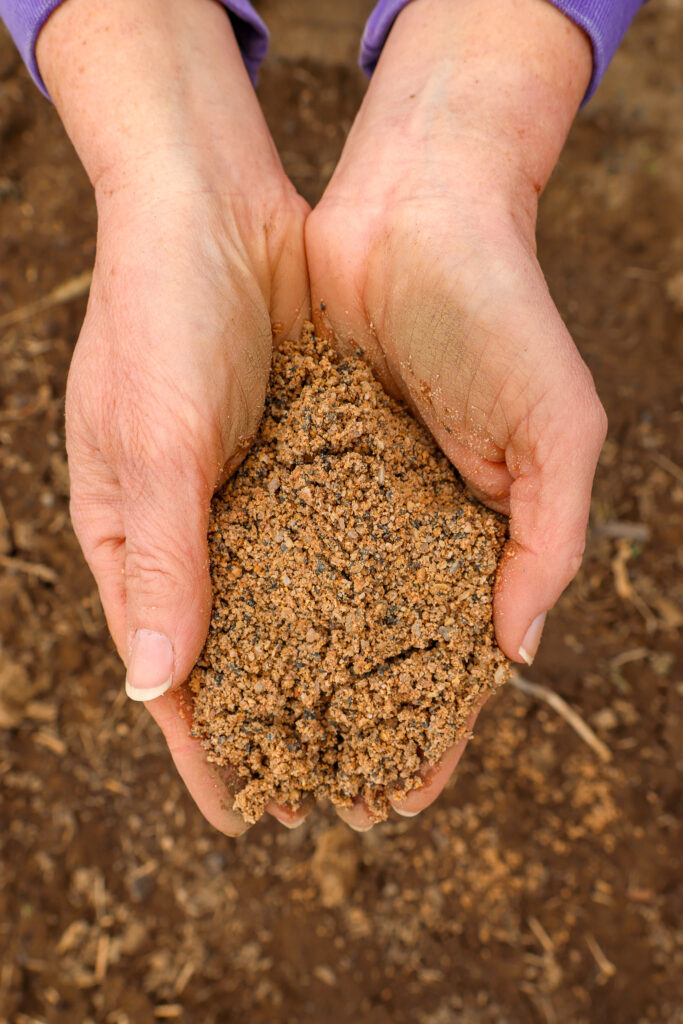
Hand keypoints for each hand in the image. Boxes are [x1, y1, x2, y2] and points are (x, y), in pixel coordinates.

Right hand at [38, 0, 309, 832]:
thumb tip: (150, 691)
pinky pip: (340, 545)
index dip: (203, 749)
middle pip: (241, 655)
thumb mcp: (154, 445)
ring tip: (389, 734)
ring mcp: (255, 496)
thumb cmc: (160, 318)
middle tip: (342, 797)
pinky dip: (368, 594)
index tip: (250, 819)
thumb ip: (161, 567)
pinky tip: (412, 632)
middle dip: (286, 730)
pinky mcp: (307, 459)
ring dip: (337, 672)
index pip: (166, 671)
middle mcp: (198, 531)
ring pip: (297, 609)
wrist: (216, 208)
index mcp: (135, 539)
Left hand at [306, 0, 606, 827]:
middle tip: (318, 803)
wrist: (415, 211)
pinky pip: (265, 543)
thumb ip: (549, 542)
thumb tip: (515, 652)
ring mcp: (347, 495)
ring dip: (291, 681)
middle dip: (349, 728)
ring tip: (262, 753)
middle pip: (375, 652)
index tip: (400, 801)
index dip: (434, 732)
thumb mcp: (558, 431)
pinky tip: (224, 654)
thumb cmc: (503, 317)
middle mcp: (406, 527)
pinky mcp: (292, 457)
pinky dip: (248, 600)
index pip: (455, 660)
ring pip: (313, 609)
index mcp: (478, 535)